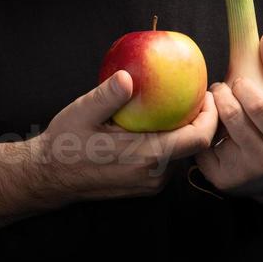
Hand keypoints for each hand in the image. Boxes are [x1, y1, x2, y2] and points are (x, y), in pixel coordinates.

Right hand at [36, 69, 218, 203]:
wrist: (50, 176)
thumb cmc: (65, 143)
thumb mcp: (81, 113)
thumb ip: (107, 96)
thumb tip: (128, 77)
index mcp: (145, 156)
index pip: (198, 139)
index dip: (212, 115)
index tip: (209, 92)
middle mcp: (154, 174)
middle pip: (195, 145)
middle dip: (202, 118)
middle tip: (198, 90)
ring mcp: (151, 183)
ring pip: (183, 153)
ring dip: (186, 128)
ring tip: (181, 100)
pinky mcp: (146, 184)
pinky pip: (170, 159)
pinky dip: (173, 138)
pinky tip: (162, 118)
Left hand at [194, 30, 262, 195]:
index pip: (258, 107)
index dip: (243, 88)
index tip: (241, 84)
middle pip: (232, 115)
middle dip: (223, 94)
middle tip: (225, 91)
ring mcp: (244, 174)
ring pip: (213, 130)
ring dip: (211, 110)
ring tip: (220, 105)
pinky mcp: (223, 180)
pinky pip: (201, 146)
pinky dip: (204, 132)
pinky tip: (215, 129)